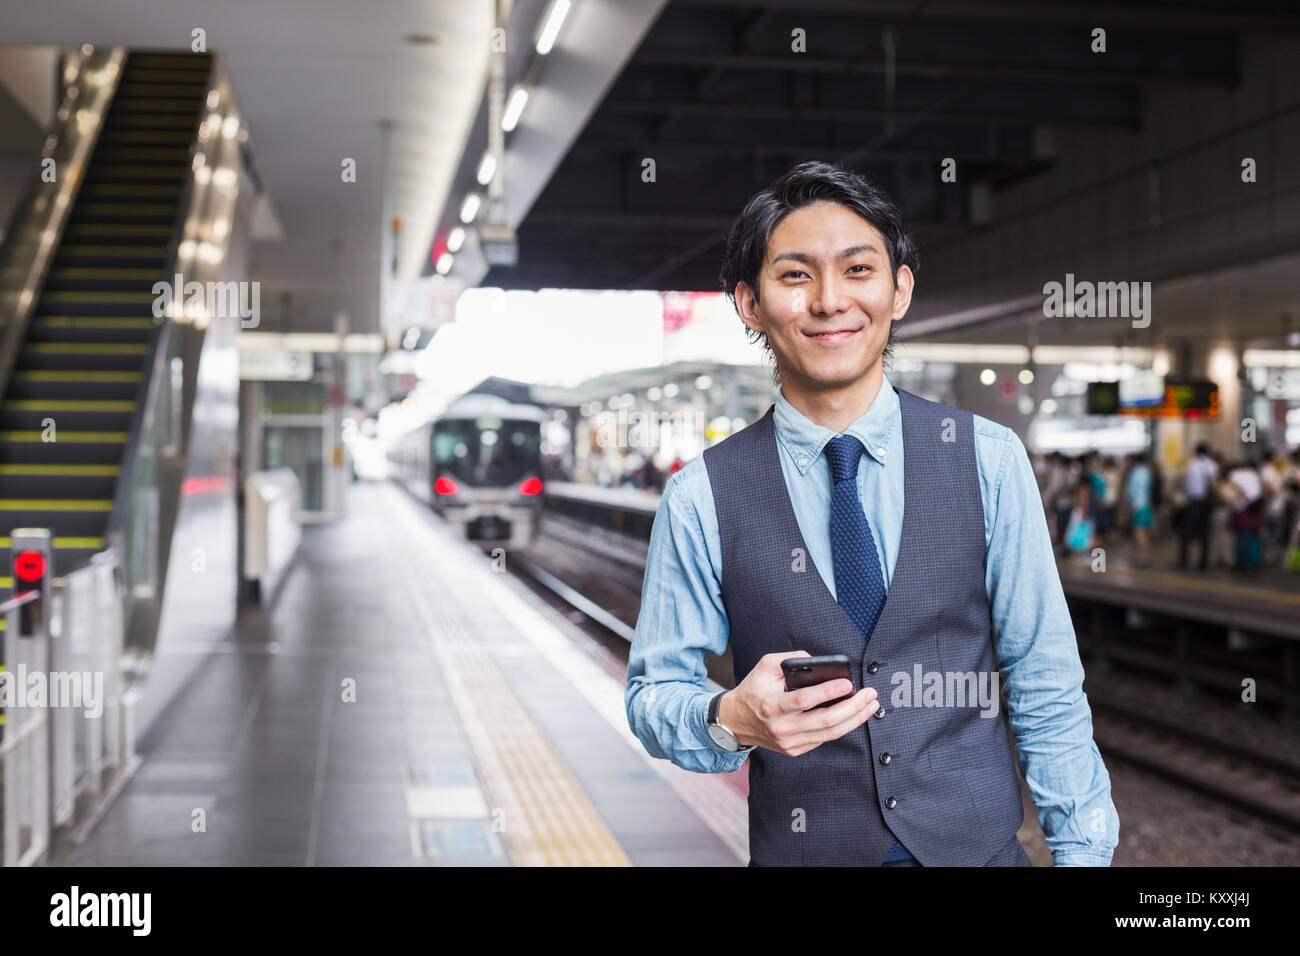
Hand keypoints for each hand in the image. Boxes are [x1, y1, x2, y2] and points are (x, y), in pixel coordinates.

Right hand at [719, 651, 877, 756]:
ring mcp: (790, 742)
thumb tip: (817, 661)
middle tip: (869, 694)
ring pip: (830, 733)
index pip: (805, 700)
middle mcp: (782, 727)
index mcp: (772, 705)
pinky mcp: (795, 750)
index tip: (848, 683)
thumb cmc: (753, 691)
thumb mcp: (765, 667)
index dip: (828, 691)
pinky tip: (854, 716)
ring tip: (870, 705)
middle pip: (826, 720)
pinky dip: (842, 727)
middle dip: (853, 707)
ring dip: (855, 719)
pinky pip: (825, 739)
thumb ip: (790, 659)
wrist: (735, 721)